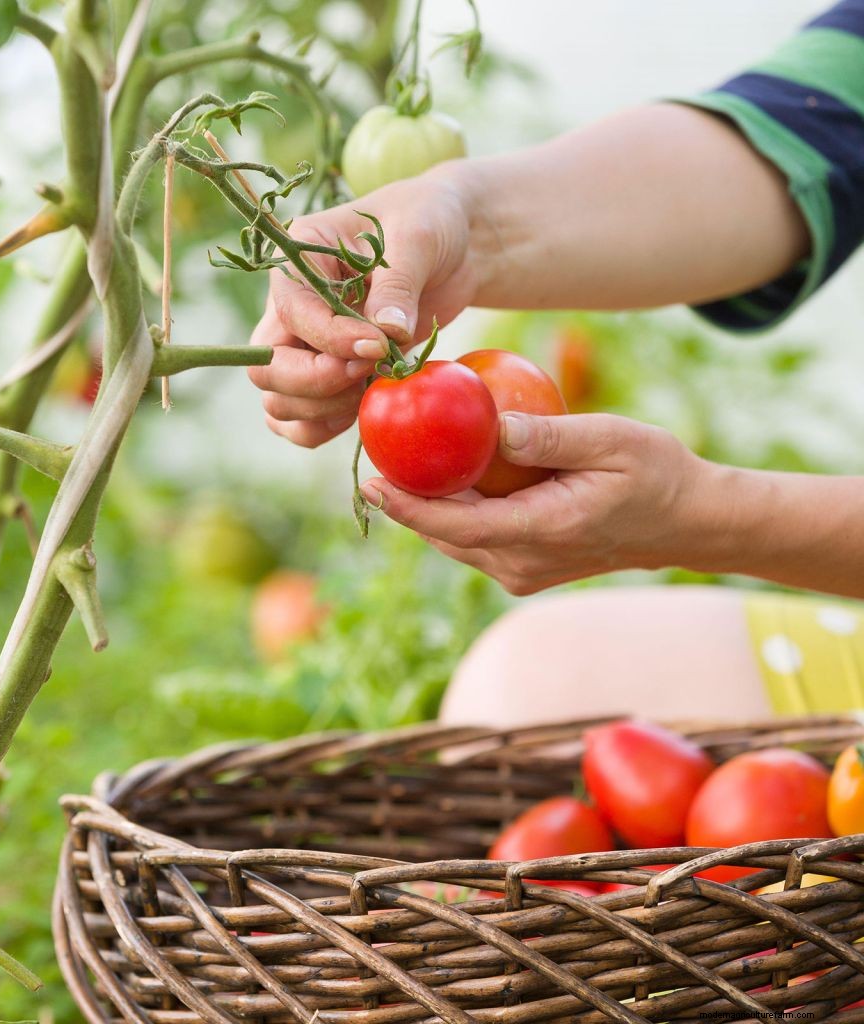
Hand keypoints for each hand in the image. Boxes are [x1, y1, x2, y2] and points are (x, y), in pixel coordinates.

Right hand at [247, 168, 477, 447]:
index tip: (379, 347)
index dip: (331, 340)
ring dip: (321, 410)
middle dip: (315, 383)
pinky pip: (298, 421)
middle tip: (367, 373)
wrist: (453, 245)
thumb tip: (386, 333)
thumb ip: (397, 285)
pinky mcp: (326, 374)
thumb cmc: (430, 222)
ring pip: (277, 401)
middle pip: (267, 367)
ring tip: (371, 388)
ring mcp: (303, 344)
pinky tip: (364, 410)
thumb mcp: (417, 238)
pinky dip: (323, 428)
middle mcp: (289, 305)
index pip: (292, 314)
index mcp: (298, 259)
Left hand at [359, 412, 708, 594]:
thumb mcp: (612, 441)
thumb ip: (551, 436)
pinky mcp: (526, 567)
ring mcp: (523, 571)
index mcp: (541, 532)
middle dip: (404, 501)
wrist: (687, 522)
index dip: (408, 506)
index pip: (456, 524)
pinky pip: (475, 539)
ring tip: (394, 464)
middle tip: (372, 457)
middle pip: (444, 534)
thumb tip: (493, 425)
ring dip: (425, 507)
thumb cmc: (656, 473)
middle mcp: (523, 562)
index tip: (370, 482)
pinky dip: (453, 511)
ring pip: (455, 540)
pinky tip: (439, 475)